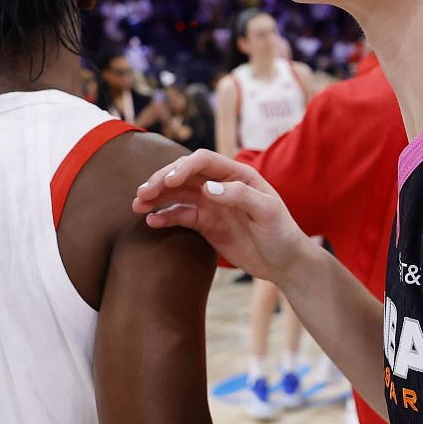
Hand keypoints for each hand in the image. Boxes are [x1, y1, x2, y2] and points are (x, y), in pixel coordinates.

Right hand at [131, 149, 315, 284]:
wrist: (285, 262)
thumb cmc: (282, 233)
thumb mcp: (267, 212)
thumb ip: (240, 196)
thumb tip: (208, 187)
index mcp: (237, 175)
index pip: (203, 161)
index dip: (183, 167)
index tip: (168, 182)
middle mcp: (221, 185)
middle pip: (184, 175)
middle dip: (161, 180)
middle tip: (142, 193)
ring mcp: (211, 204)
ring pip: (177, 194)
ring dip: (156, 197)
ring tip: (137, 205)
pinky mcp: (206, 224)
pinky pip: (180, 216)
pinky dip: (164, 217)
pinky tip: (151, 222)